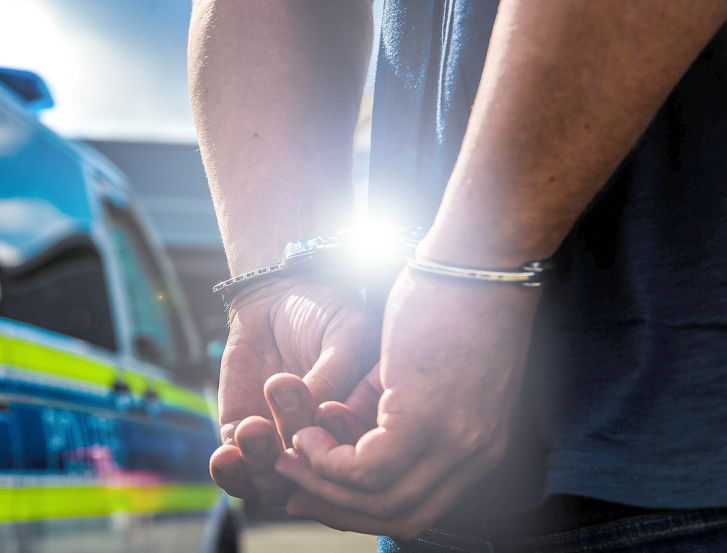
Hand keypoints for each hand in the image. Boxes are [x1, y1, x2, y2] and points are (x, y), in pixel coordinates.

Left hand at [210, 276, 376, 503]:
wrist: (277, 297)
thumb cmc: (324, 312)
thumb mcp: (344, 335)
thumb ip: (334, 376)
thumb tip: (317, 418)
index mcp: (362, 432)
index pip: (360, 468)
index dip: (344, 455)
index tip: (327, 414)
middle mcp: (325, 451)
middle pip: (314, 485)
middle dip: (298, 451)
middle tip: (285, 397)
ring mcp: (283, 451)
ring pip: (274, 487)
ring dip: (262, 462)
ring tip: (253, 427)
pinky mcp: (243, 441)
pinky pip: (234, 474)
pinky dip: (230, 471)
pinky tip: (226, 453)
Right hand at [275, 269, 540, 537]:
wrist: (482, 257)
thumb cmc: (456, 298)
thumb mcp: (424, 368)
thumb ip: (387, 405)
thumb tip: (343, 425)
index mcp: (479, 446)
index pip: (418, 505)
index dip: (362, 508)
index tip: (318, 494)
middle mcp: (473, 455)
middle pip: (399, 515)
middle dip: (337, 509)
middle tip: (292, 493)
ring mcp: (454, 440)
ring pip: (380, 498)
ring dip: (323, 485)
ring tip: (290, 455)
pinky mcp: (428, 418)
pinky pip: (366, 467)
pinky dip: (328, 460)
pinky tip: (306, 434)